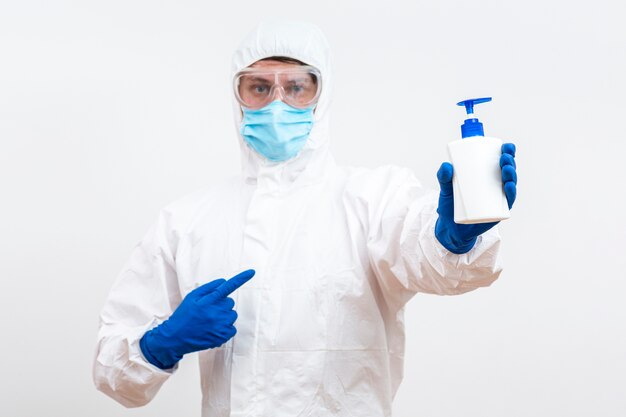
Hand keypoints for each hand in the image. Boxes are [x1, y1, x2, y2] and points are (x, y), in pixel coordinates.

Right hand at [140, 269, 254, 368]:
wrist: (176, 338)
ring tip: (209, 321)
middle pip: (230, 302)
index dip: (241, 278)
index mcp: (208, 301)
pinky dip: (225, 328)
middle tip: (208, 311)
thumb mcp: (192, 297)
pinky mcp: (224, 336)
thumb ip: (208, 288)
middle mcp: (217, 312)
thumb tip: (223, 282)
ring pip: (232, 314)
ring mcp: (221, 325)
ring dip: (224, 316)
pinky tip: (213, 329)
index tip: (252, 272)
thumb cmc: (184, 315)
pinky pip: (232, 327)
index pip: (228, 287)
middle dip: (221, 304)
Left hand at [435, 143, 516, 253]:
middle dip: (510, 162)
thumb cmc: (450, 205)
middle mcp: (495, 187)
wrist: (450, 228)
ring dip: (512, 175)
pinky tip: (509, 187)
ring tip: (506, 169)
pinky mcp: (496, 213)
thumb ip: (443, 177)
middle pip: (508, 172)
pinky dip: (510, 195)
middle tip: (504, 157)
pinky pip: (507, 204)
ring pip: (510, 186)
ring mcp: (497, 200)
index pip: (500, 162)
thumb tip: (447, 165)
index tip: (506, 146)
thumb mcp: (446, 188)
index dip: (507, 153)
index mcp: (486, 177)